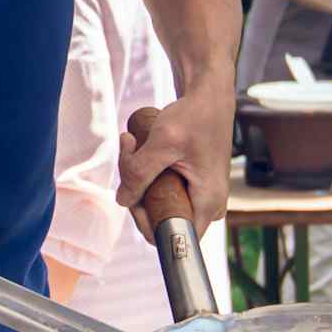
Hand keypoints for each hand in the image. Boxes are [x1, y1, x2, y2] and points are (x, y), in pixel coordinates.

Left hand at [116, 81, 233, 226]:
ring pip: (157, 202)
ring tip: (132, 143)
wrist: (209, 93)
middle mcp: (208, 205)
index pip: (172, 237)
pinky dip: (145, 170)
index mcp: (208, 203)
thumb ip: (140, 172)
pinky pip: (161, 190)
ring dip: (136, 176)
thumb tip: (122, 200)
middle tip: (129, 152)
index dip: (145, 221)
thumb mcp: (163, 143)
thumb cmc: (194, 115)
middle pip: (160, 217)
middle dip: (136, 190)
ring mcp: (200, 196)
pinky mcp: (192, 184)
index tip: (133, 193)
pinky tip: (138, 146)